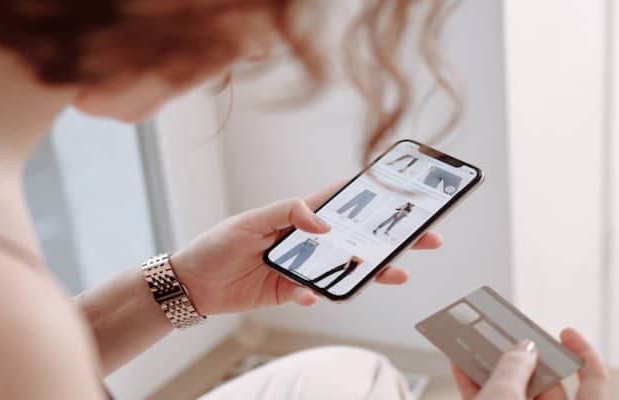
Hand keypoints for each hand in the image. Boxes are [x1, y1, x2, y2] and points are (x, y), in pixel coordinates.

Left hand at [171, 181, 442, 314]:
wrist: (194, 283)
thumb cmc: (218, 243)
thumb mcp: (250, 221)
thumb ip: (287, 214)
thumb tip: (323, 225)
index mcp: (299, 215)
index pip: (342, 200)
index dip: (372, 194)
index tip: (404, 189)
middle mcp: (307, 239)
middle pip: (357, 236)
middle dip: (391, 237)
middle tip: (424, 237)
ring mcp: (303, 266)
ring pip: (345, 268)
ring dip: (371, 271)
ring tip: (398, 273)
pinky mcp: (292, 290)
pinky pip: (314, 294)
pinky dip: (314, 295)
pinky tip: (307, 294)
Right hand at [453, 328, 608, 399]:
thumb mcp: (505, 397)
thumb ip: (514, 367)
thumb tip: (524, 349)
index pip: (595, 383)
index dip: (584, 353)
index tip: (565, 332)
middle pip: (547, 386)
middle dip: (524, 359)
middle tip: (507, 336)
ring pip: (516, 395)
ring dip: (495, 370)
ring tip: (478, 345)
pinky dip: (478, 388)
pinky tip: (462, 367)